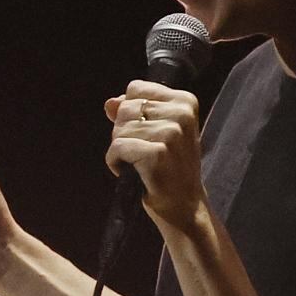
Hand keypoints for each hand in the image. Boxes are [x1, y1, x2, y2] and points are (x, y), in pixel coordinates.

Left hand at [105, 80, 204, 234]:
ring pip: (119, 129)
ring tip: (141, 164)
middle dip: (124, 132)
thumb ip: (133, 112)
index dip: (131, 113)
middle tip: (144, 153)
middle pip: (125, 109)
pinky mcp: (157, 154)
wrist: (184, 206)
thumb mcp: (159, 132)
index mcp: (185, 102)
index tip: (148, 134)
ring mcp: (171, 134)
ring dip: (121, 150)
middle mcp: (182, 114)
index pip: (136, 89)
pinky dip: (116, 162)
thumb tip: (110, 103)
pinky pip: (117, 147)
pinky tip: (132, 173)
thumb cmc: (171, 168)